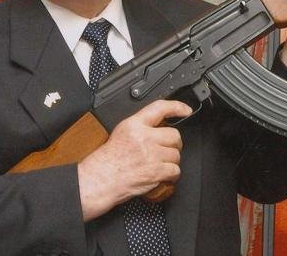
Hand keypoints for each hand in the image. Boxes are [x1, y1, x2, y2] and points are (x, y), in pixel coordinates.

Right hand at [77, 100, 190, 219]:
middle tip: (167, 149)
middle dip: (174, 144)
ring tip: (160, 163)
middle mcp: (145, 138)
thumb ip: (141, 126)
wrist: (101, 179)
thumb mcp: (122, 132)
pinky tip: (163, 174)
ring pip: (176, 154)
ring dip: (171, 160)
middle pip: (174, 135)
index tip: (185, 110)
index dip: (177, 107)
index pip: (160, 108)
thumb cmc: (108, 160)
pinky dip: (171, 174)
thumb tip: (159, 126)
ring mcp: (151, 154)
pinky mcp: (156, 171)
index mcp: (135, 125)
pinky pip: (175, 170)